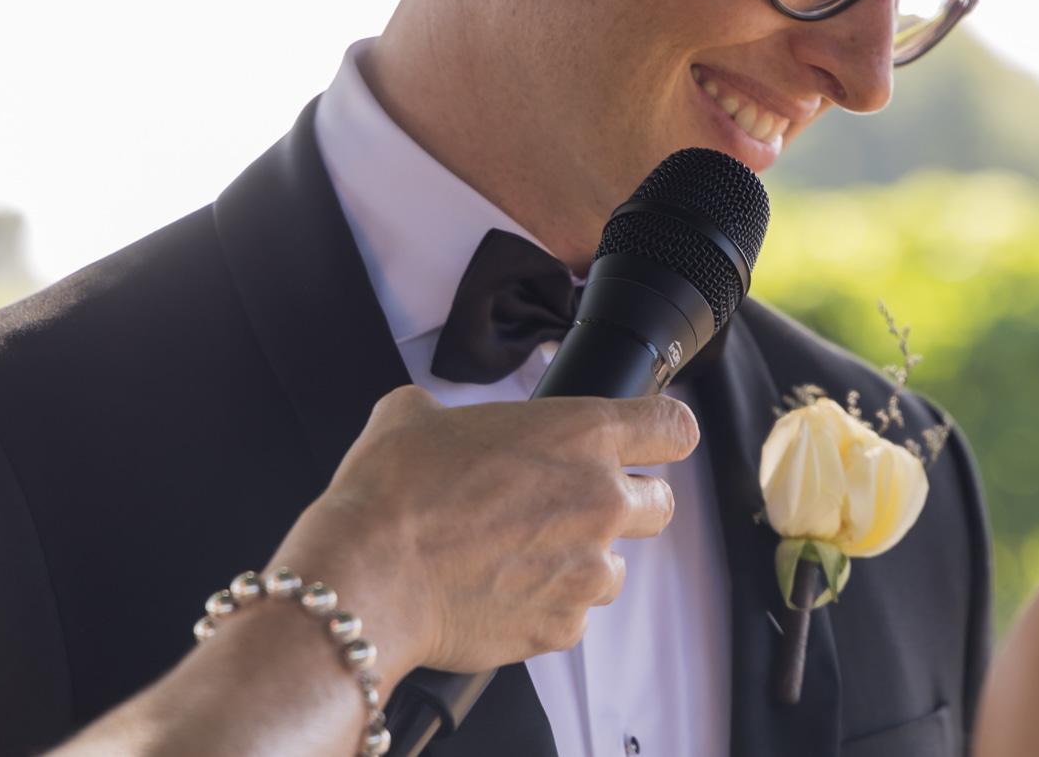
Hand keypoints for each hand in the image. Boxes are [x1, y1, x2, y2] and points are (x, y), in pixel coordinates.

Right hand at [46, 387, 697, 756]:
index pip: (673, 426)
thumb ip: (451, 411)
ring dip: (580, 561)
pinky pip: (572, 617)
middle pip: (660, 503)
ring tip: (518, 556)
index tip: (649, 443)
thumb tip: (437, 419)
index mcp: (582, 432)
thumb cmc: (391, 493)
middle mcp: (601, 500)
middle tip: (569, 507)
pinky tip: (496, 591)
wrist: (365, 576)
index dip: (661, 434)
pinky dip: (544, 607)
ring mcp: (587, 570)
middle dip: (624, 504)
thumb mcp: (414, 414)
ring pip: (614, 567)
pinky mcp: (561, 627)